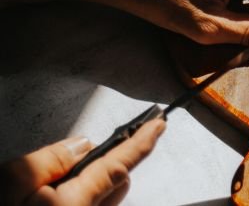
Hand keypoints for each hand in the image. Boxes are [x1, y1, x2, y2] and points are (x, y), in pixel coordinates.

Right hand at [0, 119, 165, 205]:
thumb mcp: (10, 184)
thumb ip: (50, 160)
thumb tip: (80, 145)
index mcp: (76, 205)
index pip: (120, 165)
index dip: (143, 141)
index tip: (159, 124)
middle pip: (116, 184)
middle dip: (109, 165)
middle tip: (81, 159)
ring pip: (103, 201)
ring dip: (92, 186)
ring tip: (51, 189)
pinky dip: (79, 201)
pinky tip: (49, 202)